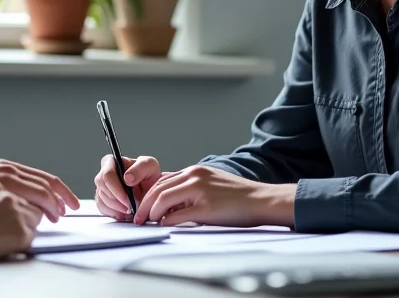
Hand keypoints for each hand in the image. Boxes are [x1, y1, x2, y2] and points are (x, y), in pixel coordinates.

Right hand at [0, 159, 79, 221]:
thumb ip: (2, 189)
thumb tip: (19, 201)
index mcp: (3, 169)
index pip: (40, 177)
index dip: (58, 189)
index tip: (67, 200)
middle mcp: (8, 174)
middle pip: (46, 185)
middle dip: (61, 199)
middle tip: (68, 211)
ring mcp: (6, 189)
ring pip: (40, 198)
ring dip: (51, 209)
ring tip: (56, 218)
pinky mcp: (3, 205)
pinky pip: (29, 215)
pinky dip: (37, 220)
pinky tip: (37, 226)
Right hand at [93, 155, 165, 220]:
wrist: (150, 191)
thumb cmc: (149, 176)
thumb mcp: (150, 166)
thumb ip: (140, 168)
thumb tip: (127, 178)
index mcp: (112, 162)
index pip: (107, 174)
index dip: (116, 188)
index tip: (128, 199)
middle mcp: (104, 173)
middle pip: (103, 188)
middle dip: (117, 200)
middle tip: (130, 207)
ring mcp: (102, 187)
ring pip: (102, 199)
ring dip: (116, 208)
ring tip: (130, 209)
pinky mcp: (102, 199)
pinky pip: (102, 208)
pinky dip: (114, 213)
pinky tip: (124, 212)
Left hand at [132, 165, 296, 227]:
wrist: (261, 200)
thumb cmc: (238, 197)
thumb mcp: (211, 185)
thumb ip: (190, 190)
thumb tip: (169, 206)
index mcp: (195, 171)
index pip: (162, 180)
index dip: (148, 195)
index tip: (142, 207)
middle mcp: (195, 176)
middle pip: (158, 189)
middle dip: (143, 205)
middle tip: (137, 218)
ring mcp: (200, 190)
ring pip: (162, 199)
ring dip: (151, 212)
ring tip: (147, 223)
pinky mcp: (205, 207)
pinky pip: (176, 215)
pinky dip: (165, 221)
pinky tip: (163, 226)